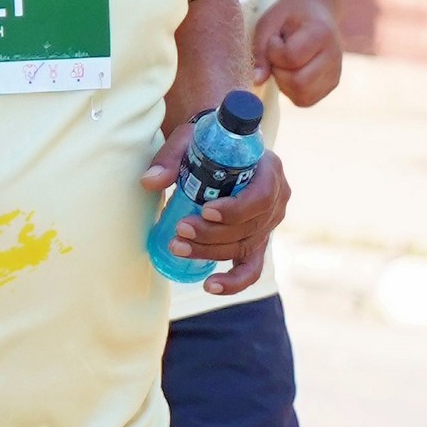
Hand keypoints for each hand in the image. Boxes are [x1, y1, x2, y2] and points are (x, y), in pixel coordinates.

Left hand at [148, 132, 288, 294]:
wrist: (221, 152)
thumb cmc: (208, 143)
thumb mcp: (189, 140)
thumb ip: (170, 158)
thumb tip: (149, 181)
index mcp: (270, 170)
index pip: (261, 197)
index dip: (236, 210)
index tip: (206, 211)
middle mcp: (277, 199)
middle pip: (250, 227)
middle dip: (213, 234)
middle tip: (180, 230)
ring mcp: (268, 224)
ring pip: (244, 248)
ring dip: (210, 252)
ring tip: (177, 247)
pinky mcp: (257, 243)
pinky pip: (251, 269)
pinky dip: (233, 282)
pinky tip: (209, 286)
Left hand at [249, 0, 341, 105]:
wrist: (318, 12)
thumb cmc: (291, 15)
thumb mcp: (269, 22)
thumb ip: (260, 50)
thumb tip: (257, 81)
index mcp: (321, 34)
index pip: (291, 58)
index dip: (274, 52)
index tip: (275, 39)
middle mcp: (334, 57)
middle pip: (298, 83)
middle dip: (279, 72)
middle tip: (279, 55)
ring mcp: (335, 74)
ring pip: (302, 97)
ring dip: (285, 83)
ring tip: (286, 63)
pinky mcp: (331, 85)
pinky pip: (305, 100)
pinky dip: (292, 90)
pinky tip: (292, 72)